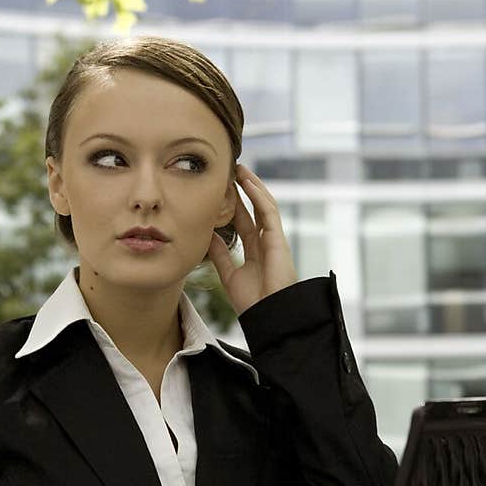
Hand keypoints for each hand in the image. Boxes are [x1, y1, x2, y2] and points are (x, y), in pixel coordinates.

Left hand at [206, 164, 297, 316]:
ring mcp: (274, 240)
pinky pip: (269, 212)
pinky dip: (258, 196)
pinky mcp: (278, 239)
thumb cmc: (252, 302)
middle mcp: (267, 243)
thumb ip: (220, 255)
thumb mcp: (229, 275)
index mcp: (256, 252)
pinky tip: (248, 183)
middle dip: (243, 190)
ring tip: (239, 170)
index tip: (222, 191)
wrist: (268, 315)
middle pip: (254, 209)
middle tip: (230, 172)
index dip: (234, 205)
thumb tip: (207, 236)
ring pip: (264, 205)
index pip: (244, 222)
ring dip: (252, 186)